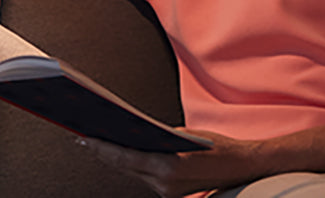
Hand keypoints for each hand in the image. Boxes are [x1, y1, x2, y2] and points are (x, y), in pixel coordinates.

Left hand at [76, 131, 259, 197]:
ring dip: (117, 159)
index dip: (102, 148)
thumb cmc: (216, 146)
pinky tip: (122, 153)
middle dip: (104, 151)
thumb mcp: (184, 134)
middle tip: (83, 136)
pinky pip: (145, 177)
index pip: (125, 158)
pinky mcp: (170, 195)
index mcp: (167, 167)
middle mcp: (164, 184)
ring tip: (96, 142)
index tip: (84, 138)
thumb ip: (157, 137)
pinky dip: (133, 164)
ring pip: (134, 172)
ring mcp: (166, 192)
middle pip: (125, 166)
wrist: (242, 168)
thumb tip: (134, 133)